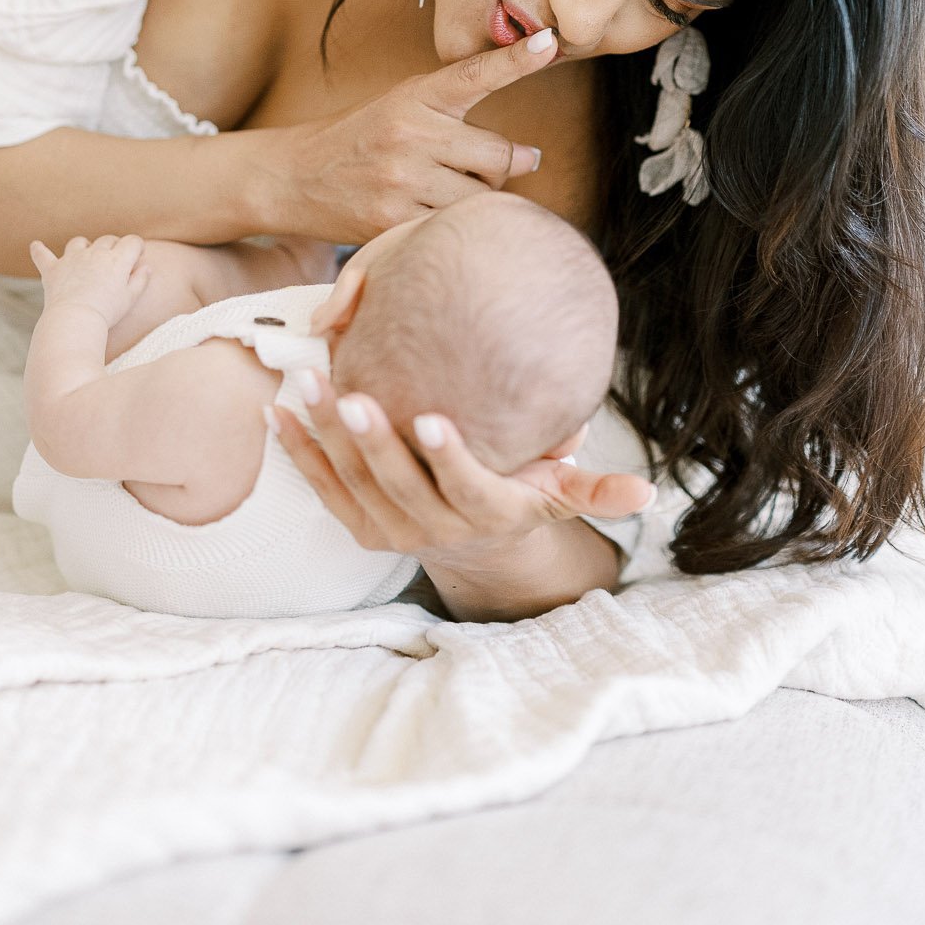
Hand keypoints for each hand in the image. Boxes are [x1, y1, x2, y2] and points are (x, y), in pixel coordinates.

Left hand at [29, 233, 153, 326]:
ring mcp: (72, 259)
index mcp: (117, 259)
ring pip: (79, 242)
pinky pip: (43, 255)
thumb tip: (147, 267)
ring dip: (85, 246)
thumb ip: (140, 280)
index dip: (137, 248)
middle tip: (115, 261)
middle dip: (114, 246)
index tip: (137, 258)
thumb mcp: (131, 299)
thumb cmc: (107, 312)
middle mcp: (95, 253)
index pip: (132, 241)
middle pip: (108, 239)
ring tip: (86, 256)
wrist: (75, 319)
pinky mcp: (53, 270)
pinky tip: (36, 246)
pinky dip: (39, 251)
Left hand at [269, 370, 656, 566]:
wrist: (472, 542)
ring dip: (325, 435)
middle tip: (349, 391)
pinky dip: (298, 451)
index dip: (447, 457)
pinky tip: (277, 410)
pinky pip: (322, 487)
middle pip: (396, 483)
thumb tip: (647, 495)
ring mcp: (390, 529)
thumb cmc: (519, 494)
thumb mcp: (557, 494)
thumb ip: (593, 490)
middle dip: (370, 439)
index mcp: (484, 514)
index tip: (430, 417)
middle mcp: (433, 530)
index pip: (465, 487)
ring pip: (351, 482)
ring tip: (307, 382)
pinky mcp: (357, 524)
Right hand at [270, 28, 560, 243]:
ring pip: (483, 197)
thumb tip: (530, 157)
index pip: (474, 75)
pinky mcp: (393, 220)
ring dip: (479, 199)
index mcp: (414, 97)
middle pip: (499, 156)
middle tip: (489, 167)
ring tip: (450, 191)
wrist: (291, 178)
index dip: (515, 61)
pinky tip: (432, 214)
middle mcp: (411, 134)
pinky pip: (455, 227)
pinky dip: (455, 225)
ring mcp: (402, 179)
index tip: (549, 43)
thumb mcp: (399, 106)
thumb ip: (456, 117)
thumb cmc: (358, 140)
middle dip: (504, 166)